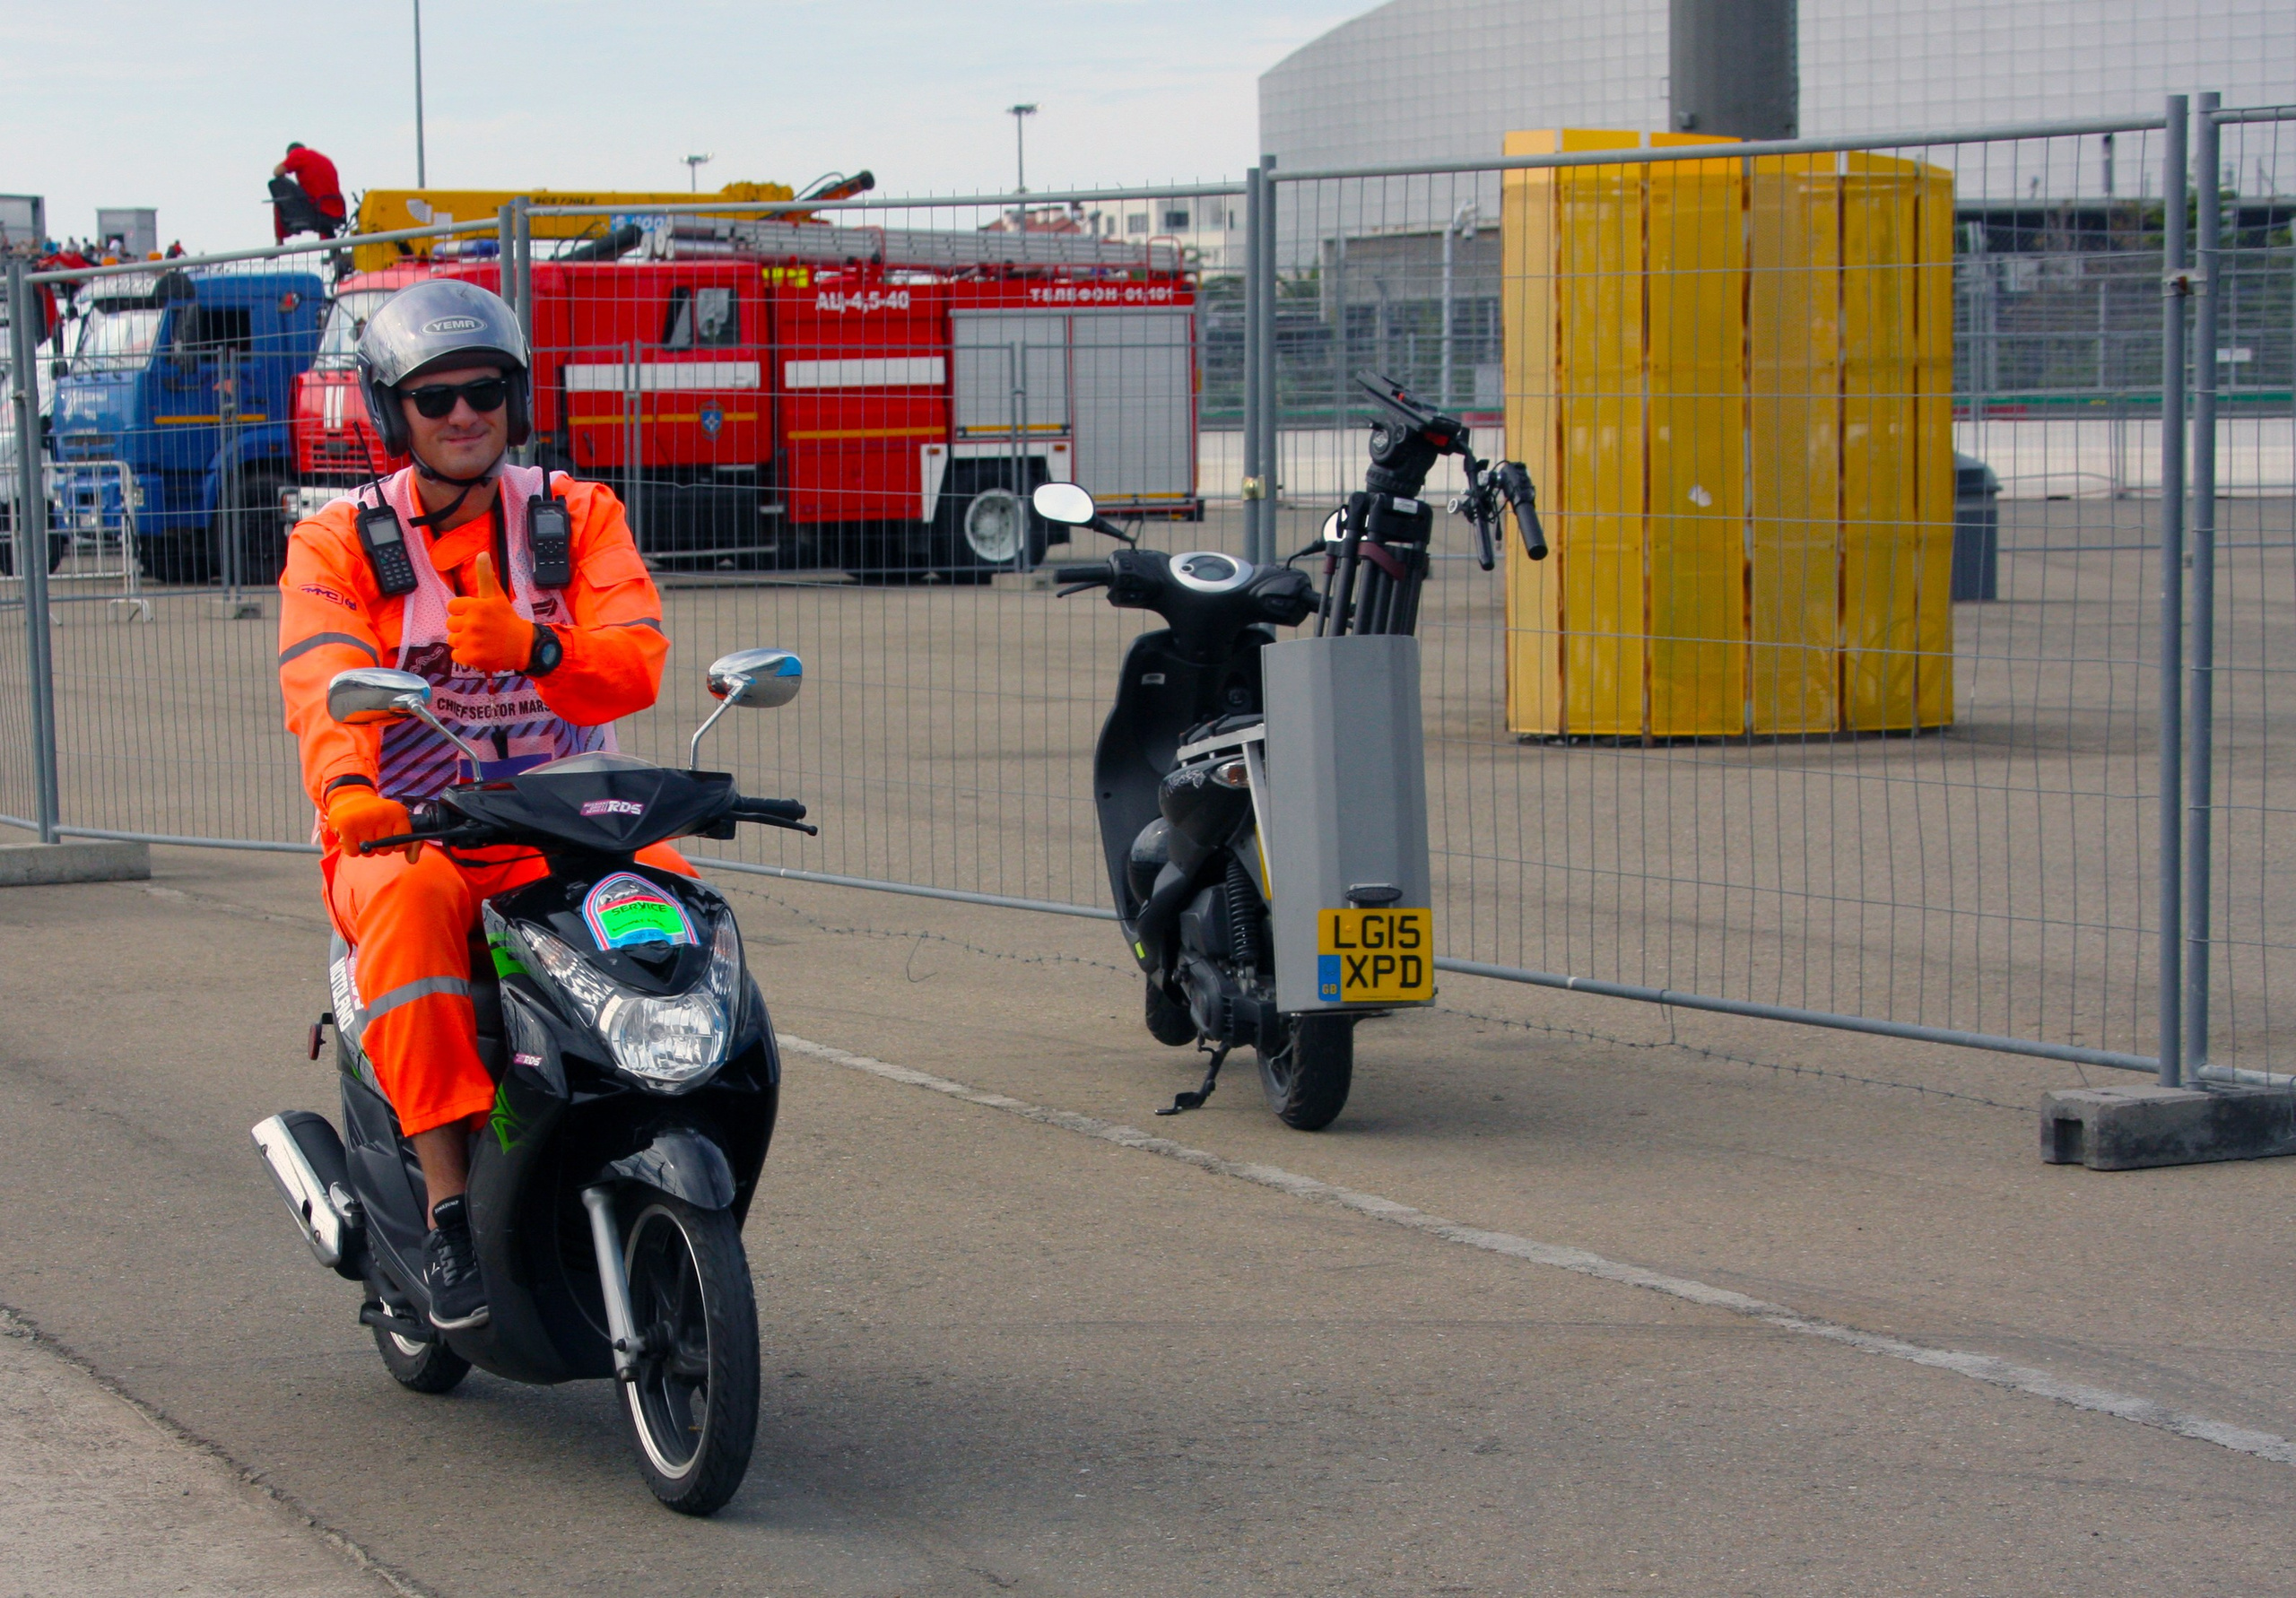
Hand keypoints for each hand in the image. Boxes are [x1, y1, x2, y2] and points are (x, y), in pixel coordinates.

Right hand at [325, 787, 415, 857]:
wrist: (350, 797)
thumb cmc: (377, 815)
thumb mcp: (397, 822)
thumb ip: (411, 843)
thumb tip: (413, 861)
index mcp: (398, 812)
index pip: (404, 843)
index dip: (397, 846)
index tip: (390, 837)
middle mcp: (382, 814)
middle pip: (385, 850)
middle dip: (379, 847)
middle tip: (372, 832)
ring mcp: (364, 819)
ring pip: (368, 853)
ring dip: (365, 848)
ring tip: (362, 832)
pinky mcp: (346, 825)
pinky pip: (353, 852)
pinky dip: (351, 849)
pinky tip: (351, 836)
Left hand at [445, 552, 532, 673]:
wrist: (524, 646)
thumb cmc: (507, 619)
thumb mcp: (497, 596)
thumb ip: (485, 576)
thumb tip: (482, 553)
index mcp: (476, 606)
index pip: (452, 607)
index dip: (462, 611)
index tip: (476, 616)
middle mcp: (472, 622)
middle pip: (450, 624)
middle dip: (463, 627)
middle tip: (481, 630)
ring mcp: (471, 641)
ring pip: (453, 640)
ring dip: (464, 642)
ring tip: (480, 641)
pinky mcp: (471, 657)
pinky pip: (456, 656)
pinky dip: (465, 657)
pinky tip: (479, 652)